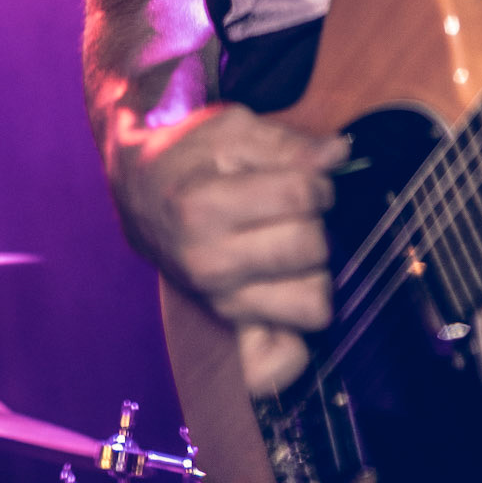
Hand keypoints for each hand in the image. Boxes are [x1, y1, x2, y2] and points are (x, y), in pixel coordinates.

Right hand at [108, 101, 346, 393]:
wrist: (141, 195)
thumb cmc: (189, 157)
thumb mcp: (230, 130)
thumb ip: (287, 143)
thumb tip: (340, 154)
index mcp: (202, 206)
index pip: (300, 196)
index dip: (319, 181)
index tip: (309, 180)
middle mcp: (208, 262)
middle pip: (310, 246)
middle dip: (316, 221)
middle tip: (297, 211)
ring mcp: (219, 299)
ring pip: (313, 301)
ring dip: (315, 268)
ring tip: (290, 242)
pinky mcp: (229, 323)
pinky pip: (287, 352)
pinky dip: (299, 322)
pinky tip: (290, 286)